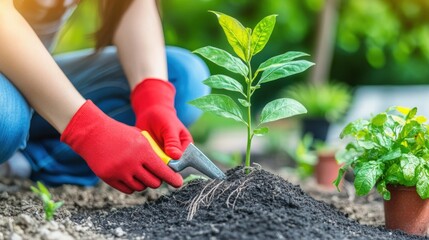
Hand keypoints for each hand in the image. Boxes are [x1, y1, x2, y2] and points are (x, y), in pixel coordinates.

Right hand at [60, 100, 182, 193]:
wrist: (92, 133)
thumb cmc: (119, 133)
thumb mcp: (139, 137)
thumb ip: (153, 152)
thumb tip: (166, 167)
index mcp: (143, 151)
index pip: (163, 170)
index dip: (172, 178)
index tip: (179, 182)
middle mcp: (132, 163)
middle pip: (154, 182)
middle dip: (158, 180)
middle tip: (156, 176)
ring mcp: (120, 171)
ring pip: (141, 187)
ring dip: (144, 182)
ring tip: (140, 172)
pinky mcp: (109, 177)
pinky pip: (128, 189)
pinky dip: (132, 185)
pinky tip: (130, 176)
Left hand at [131, 78, 192, 158]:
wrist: (150, 113)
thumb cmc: (164, 117)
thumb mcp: (169, 128)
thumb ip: (173, 142)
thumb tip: (177, 157)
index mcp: (185, 147)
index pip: (184, 161)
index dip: (176, 165)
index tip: (167, 163)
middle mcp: (176, 154)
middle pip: (172, 166)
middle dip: (163, 166)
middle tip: (154, 159)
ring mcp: (164, 156)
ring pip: (161, 166)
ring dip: (154, 164)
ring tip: (147, 153)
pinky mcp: (154, 156)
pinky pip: (151, 162)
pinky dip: (146, 160)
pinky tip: (141, 154)